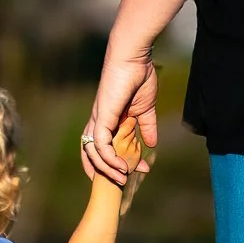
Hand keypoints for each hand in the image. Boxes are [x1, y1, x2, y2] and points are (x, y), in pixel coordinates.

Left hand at [81, 53, 156, 183]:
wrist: (134, 59)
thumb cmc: (138, 77)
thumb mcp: (145, 108)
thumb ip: (147, 126)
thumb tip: (152, 144)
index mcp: (106, 119)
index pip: (100, 147)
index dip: (107, 162)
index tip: (124, 174)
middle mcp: (98, 122)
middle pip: (91, 154)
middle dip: (102, 171)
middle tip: (118, 183)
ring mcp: (98, 120)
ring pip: (94, 154)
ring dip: (108, 169)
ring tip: (123, 178)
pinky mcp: (102, 118)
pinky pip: (101, 146)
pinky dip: (109, 159)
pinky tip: (122, 167)